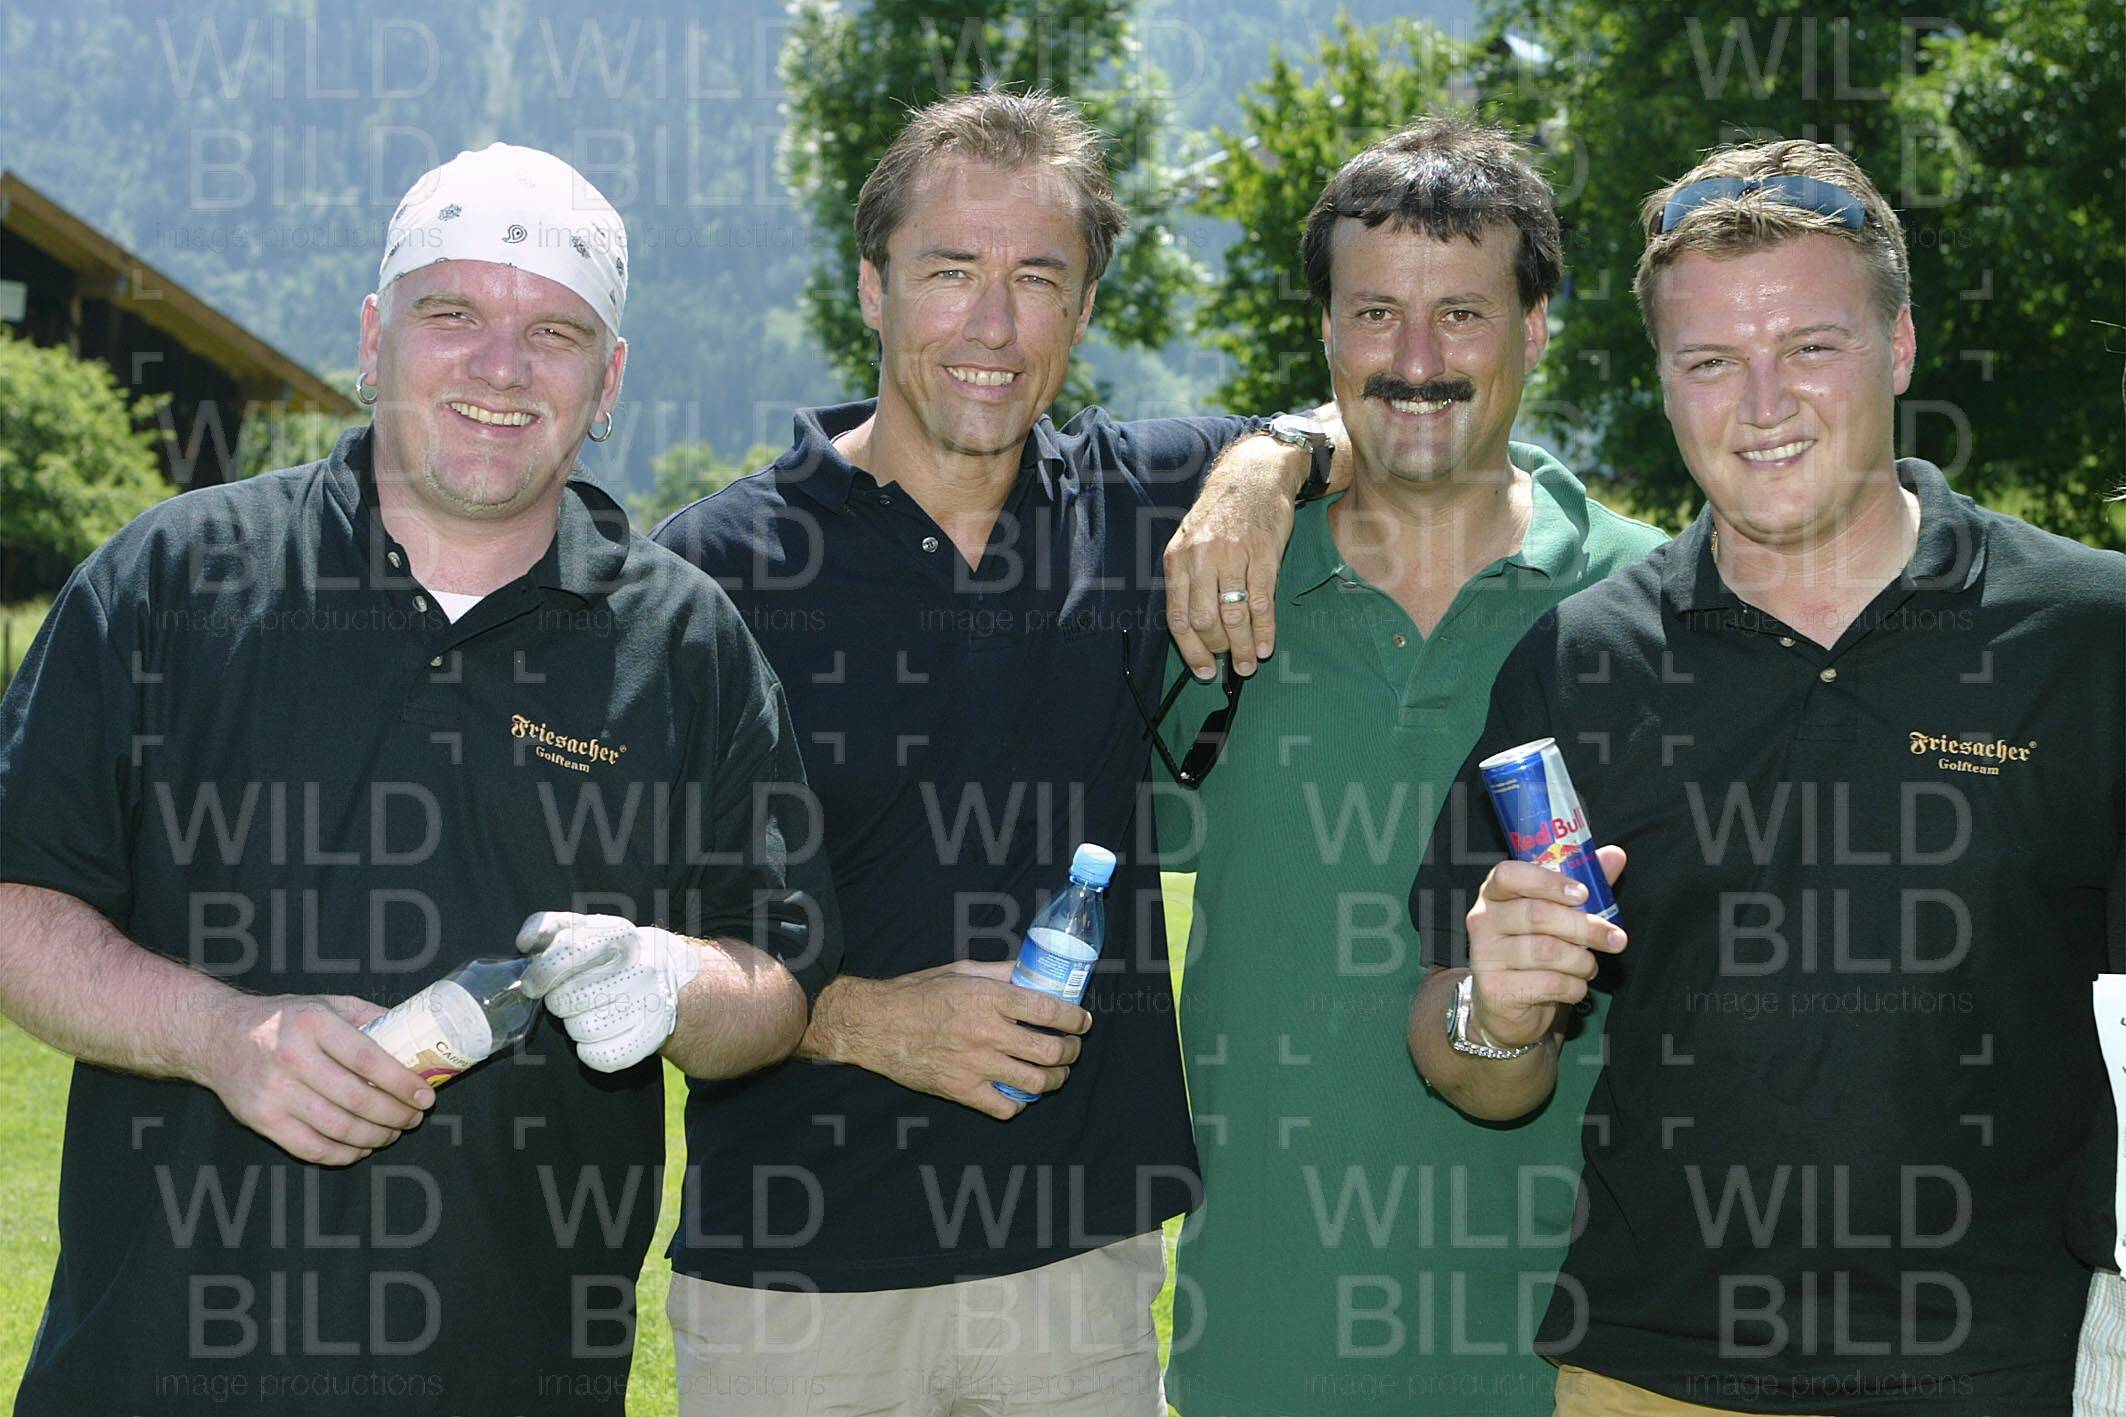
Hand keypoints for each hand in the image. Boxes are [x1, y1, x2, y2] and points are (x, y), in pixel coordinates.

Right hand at [188, 993, 432, 1166]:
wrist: (218, 1036)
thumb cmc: (284, 1019)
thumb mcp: (326, 1003)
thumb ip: (368, 1017)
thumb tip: (416, 1037)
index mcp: (314, 1023)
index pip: (368, 1059)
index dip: (402, 1082)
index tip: (425, 1096)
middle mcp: (292, 1057)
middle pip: (357, 1099)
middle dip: (395, 1115)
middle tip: (414, 1118)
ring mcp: (274, 1092)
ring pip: (338, 1128)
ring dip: (375, 1137)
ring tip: (392, 1133)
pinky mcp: (261, 1119)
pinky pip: (311, 1148)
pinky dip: (343, 1154)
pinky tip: (360, 1148)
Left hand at [516, 912, 701, 1072]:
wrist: (669, 979)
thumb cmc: (613, 955)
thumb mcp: (587, 929)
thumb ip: (550, 925)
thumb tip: (525, 942)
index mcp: (621, 935)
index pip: (569, 951)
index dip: (543, 971)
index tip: (534, 984)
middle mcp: (641, 966)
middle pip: (566, 999)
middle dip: (561, 1000)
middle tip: (576, 994)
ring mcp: (649, 1003)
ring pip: (580, 1029)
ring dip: (576, 1024)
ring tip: (595, 1010)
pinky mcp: (651, 1037)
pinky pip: (598, 1056)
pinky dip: (591, 1050)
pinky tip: (604, 1033)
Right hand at [821, 961, 1091, 1119]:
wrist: (876, 1024)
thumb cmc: (917, 993)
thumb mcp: (961, 970)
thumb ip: (1000, 972)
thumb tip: (1031, 971)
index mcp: (990, 998)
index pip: (1050, 1011)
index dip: (1076, 1018)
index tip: (1083, 1021)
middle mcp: (988, 1032)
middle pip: (1051, 1050)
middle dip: (1072, 1051)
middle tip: (1072, 1048)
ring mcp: (975, 1065)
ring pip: (1036, 1082)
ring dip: (1055, 1079)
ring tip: (1056, 1073)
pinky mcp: (960, 1090)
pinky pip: (1004, 1108)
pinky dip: (1019, 1103)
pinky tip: (1019, 1093)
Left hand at [1164, 434, 1300, 678]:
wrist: (1252, 476)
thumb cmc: (1220, 515)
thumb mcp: (1189, 541)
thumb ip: (1189, 580)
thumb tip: (1196, 631)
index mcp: (1178, 559)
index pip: (1178, 616)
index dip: (1190, 650)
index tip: (1203, 671)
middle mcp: (1202, 558)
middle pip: (1205, 620)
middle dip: (1218, 649)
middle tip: (1231, 665)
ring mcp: (1234, 555)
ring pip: (1235, 615)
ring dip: (1244, 647)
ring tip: (1250, 664)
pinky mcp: (1264, 553)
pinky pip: (1262, 601)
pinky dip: (1265, 628)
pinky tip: (1267, 644)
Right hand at [1464, 847, 1628, 1050]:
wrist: (1506, 1005)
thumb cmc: (1533, 949)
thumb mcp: (1556, 914)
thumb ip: (1582, 885)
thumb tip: (1615, 854)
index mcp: (1494, 893)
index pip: (1509, 874)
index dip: (1548, 882)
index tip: (1583, 894)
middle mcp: (1482, 919)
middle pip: (1537, 914)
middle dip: (1585, 927)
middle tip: (1616, 939)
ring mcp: (1484, 955)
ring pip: (1546, 951)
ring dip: (1582, 961)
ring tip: (1589, 966)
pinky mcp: (1494, 988)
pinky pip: (1547, 983)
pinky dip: (1574, 987)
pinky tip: (1575, 986)